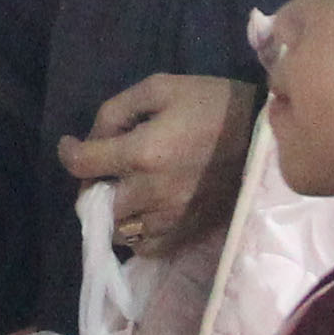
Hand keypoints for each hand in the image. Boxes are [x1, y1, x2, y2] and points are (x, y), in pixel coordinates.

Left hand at [56, 73, 259, 255]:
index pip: (83, 163)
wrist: (264, 138)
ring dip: (113, 212)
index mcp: (142, 152)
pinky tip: (146, 213)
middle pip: (95, 204)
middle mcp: (150, 191)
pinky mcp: (186, 232)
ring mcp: (168, 217)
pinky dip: (138, 233)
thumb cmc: (213, 105)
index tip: (72, 146)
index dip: (69, 153)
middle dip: (92, 186)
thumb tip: (93, 137)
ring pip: (118, 229)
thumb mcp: (162, 87)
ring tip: (125, 194)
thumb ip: (118, 109)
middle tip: (104, 172)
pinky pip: (145, 247)